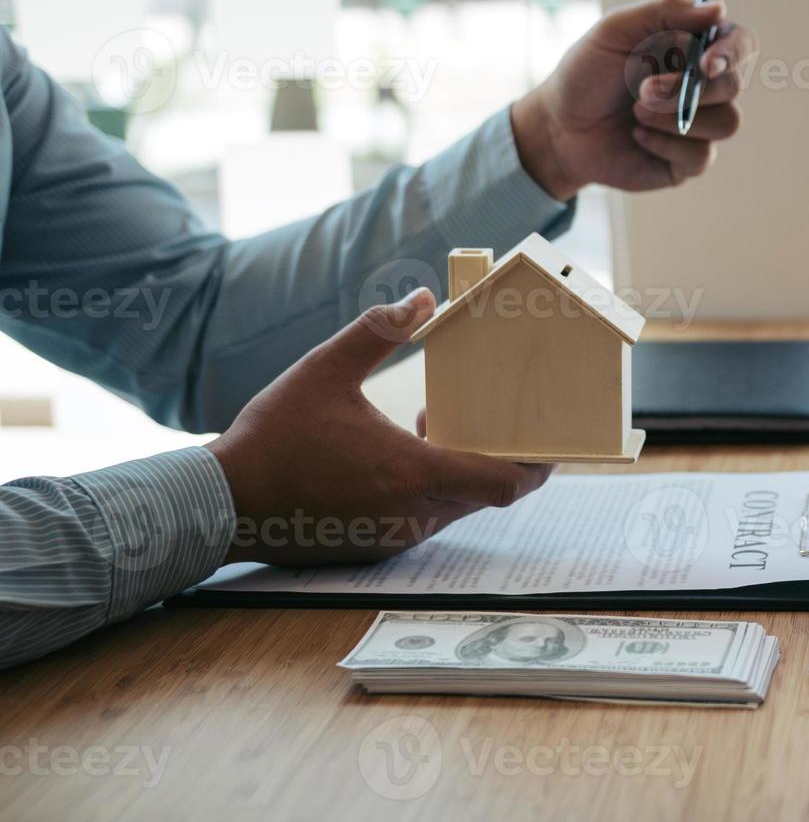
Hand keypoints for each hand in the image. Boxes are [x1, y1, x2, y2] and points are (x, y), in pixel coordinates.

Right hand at [208, 290, 554, 566]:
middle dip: (502, 457)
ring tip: (437, 422)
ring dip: (462, 468)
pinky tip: (404, 448)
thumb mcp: (325, 370)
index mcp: (412, 474)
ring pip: (457, 505)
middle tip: (501, 417)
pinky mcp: (377, 546)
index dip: (538, 465)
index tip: (552, 440)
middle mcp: (413, 514)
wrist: (218, 506)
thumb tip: (424, 298)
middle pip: (489, 493)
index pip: (505, 483)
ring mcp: (396, 536)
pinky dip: (432, 486)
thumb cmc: (272, 438)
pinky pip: (427, 517)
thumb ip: (378, 331)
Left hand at [511, 0, 757, 199]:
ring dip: (677, 116)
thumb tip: (720, 10)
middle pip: (733, 85)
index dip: (733, 51)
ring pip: (727, 122)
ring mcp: (700, 125)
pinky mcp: (688, 161)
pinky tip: (638, 136)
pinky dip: (666, 143)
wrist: (559, 127)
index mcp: (693, 48)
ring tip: (636, 113)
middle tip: (643, 90)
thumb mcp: (615, 30)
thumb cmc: (587, 74)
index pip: (739, 43)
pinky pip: (701, 155)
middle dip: (689, 88)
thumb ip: (664, 11)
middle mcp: (704, 86)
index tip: (706, 61)